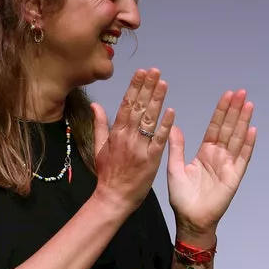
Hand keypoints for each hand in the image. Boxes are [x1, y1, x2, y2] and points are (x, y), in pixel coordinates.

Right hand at [90, 68, 172, 215]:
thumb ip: (100, 124)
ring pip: (149, 120)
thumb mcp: (99, 147)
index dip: (134, 87)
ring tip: (163, 83)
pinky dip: (165, 126)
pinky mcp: (151, 159)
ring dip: (156, 100)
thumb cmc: (108, 173)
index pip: (126, 105)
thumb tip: (96, 105)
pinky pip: (159, 140)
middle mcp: (127, 137)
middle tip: (155, 70)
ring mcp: (139, 148)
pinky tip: (171, 111)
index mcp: (116, 133)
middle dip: (146, 87)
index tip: (141, 72)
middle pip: (138, 108)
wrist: (114, 197)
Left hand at [166, 89, 256, 237]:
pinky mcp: (234, 176)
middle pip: (228, 128)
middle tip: (242, 92)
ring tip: (249, 105)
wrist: (191, 219)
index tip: (227, 95)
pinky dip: (247, 144)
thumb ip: (176, 148)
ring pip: (237, 138)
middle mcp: (219, 156)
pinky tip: (252, 130)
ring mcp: (228, 165)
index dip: (221, 111)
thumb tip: (173, 126)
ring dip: (243, 122)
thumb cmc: (182, 197)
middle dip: (235, 110)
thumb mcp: (174, 168)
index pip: (215, 127)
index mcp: (205, 152)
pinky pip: (243, 158)